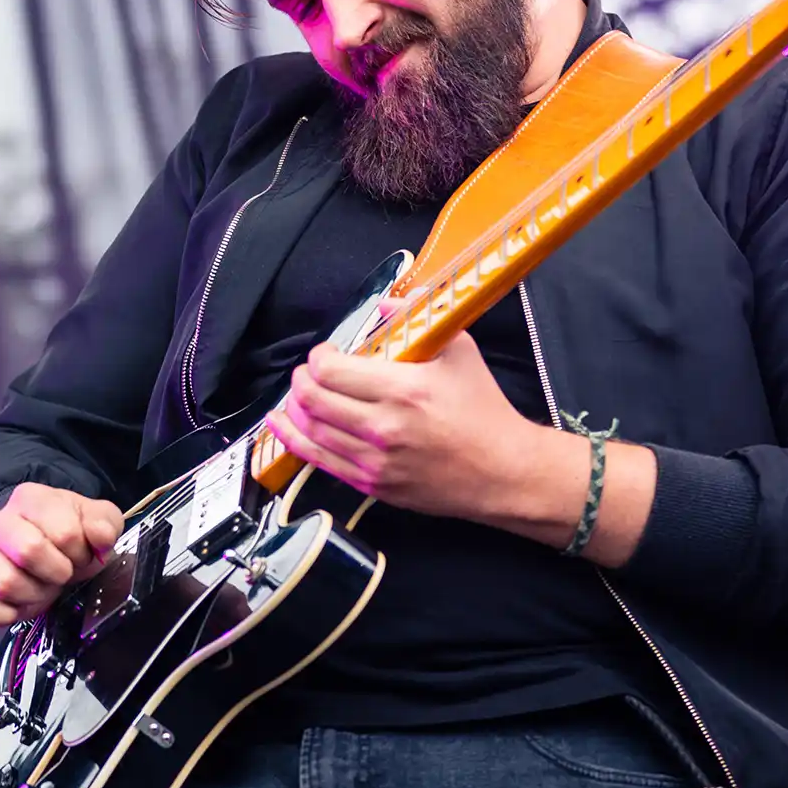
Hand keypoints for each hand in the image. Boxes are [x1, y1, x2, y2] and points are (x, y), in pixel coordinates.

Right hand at [0, 483, 125, 627]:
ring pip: (6, 583)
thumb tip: (100, 538)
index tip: (81, 553)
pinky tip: (20, 606)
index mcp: (31, 499)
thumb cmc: (68, 533)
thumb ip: (104, 523)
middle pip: (28, 551)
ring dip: (35, 594)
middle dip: (58, 571)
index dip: (81, 552)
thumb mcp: (95, 518)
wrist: (41, 547)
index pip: (64, 532)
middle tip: (64, 571)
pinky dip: (3, 614)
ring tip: (44, 585)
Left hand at [265, 333, 537, 526]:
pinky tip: (284, 428)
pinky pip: (320, 463)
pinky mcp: (373, 485)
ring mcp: (375, 461)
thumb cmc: (484, 411)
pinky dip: (295, 442)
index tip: (327, 352)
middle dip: (300, 380)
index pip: (331, 370)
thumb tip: (384, 303)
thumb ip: (416, 321)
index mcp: (403, 390)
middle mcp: (383, 427)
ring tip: (295, 395)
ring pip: (310, 432)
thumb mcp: (459, 352)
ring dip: (293, 409)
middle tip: (307, 371)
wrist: (503, 471)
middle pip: (312, 400)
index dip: (319, 357)